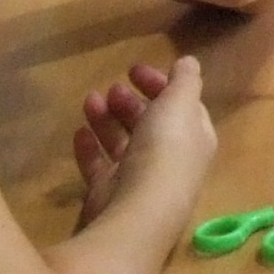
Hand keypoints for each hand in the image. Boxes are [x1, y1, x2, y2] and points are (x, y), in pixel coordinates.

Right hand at [77, 53, 216, 224]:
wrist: (137, 211)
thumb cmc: (165, 150)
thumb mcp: (180, 104)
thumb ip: (186, 81)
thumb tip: (189, 63)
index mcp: (194, 139)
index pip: (182, 107)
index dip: (162, 85)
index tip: (134, 70)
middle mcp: (170, 161)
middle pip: (150, 125)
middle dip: (132, 103)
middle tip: (113, 88)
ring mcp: (138, 180)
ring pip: (122, 143)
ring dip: (107, 119)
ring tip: (90, 100)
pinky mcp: (110, 196)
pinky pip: (99, 167)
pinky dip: (90, 148)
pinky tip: (78, 132)